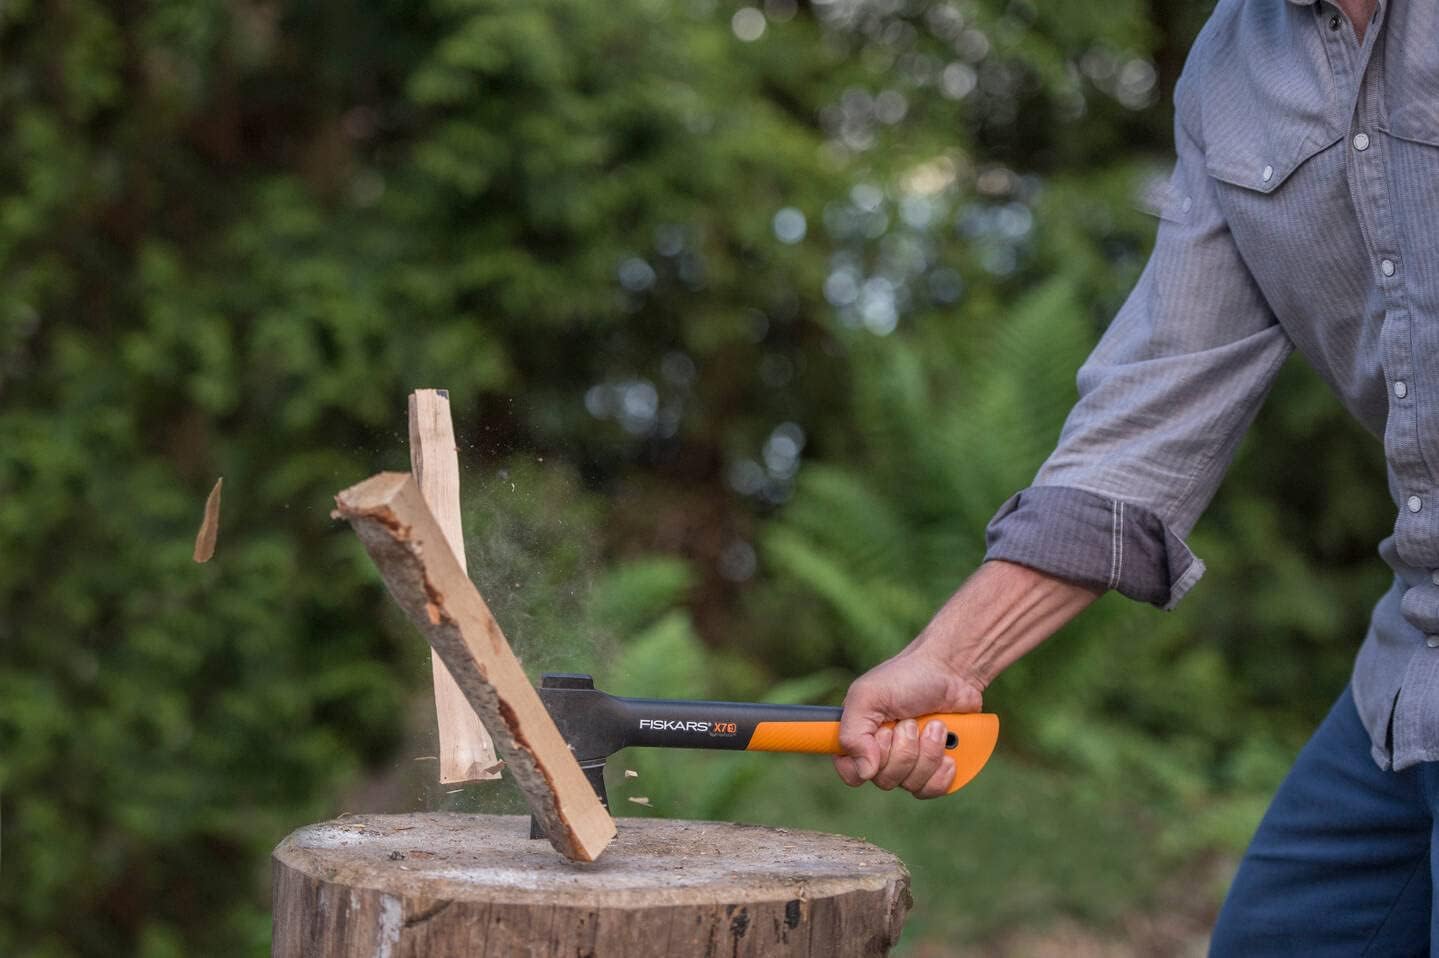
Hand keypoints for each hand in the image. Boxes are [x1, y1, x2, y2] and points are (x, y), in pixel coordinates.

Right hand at [834, 648, 983, 799]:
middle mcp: (881, 755)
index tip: (882, 735)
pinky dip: (943, 770)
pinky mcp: (934, 769)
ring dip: (927, 753)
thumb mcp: (869, 695)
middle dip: (904, 748)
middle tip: (910, 720)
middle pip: (885, 780)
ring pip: (911, 785)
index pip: (850, 773)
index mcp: (859, 737)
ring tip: (936, 726)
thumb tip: (865, 772)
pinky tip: (949, 751)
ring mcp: (909, 765)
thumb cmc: (907, 677)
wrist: (953, 672)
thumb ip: (853, 733)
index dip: (866, 761)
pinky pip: (932, 789)